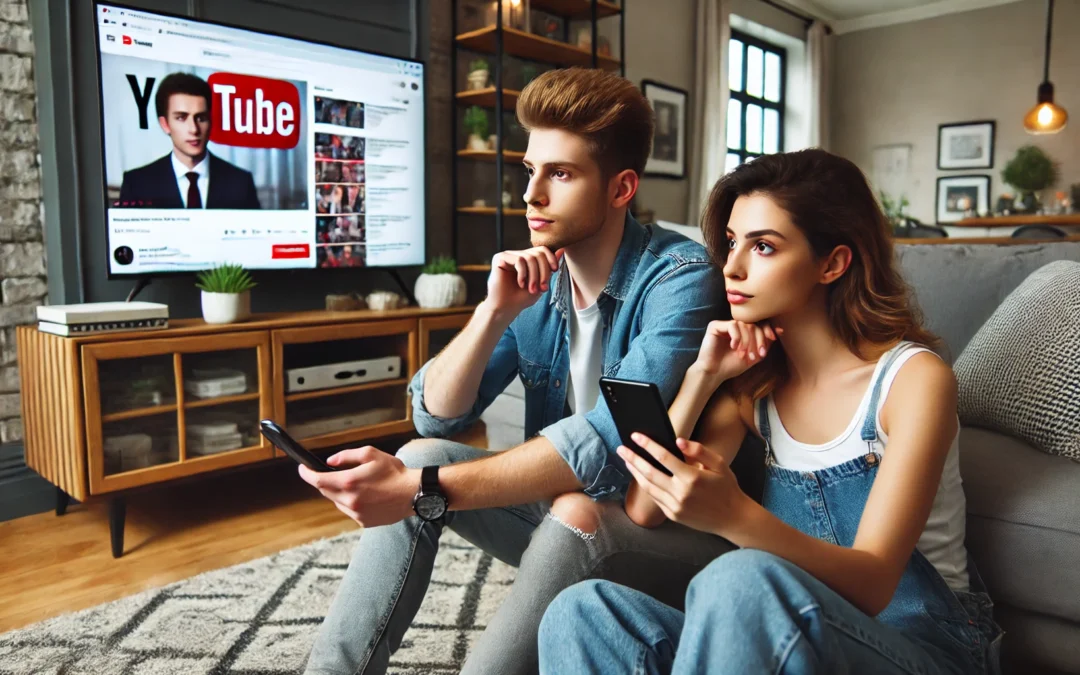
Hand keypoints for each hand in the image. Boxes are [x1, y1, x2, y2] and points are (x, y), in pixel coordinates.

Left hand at [298, 446, 419, 526]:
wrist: (413, 493)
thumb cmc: (394, 471)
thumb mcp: (371, 454)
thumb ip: (347, 456)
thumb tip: (329, 462)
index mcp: (349, 482)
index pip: (318, 480)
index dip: (306, 474)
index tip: (302, 469)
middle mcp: (350, 500)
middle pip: (325, 491)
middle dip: (326, 481)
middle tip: (336, 473)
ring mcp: (356, 513)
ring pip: (337, 502)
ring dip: (339, 492)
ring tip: (358, 485)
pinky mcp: (363, 522)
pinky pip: (349, 510)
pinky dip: (351, 502)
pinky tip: (367, 496)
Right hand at [486, 247, 562, 315]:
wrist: (505, 308)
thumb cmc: (522, 298)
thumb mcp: (541, 283)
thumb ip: (549, 268)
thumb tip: (562, 250)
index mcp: (527, 259)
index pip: (542, 250)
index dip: (551, 258)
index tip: (555, 271)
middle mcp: (517, 255)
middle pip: (538, 253)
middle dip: (544, 271)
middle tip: (543, 288)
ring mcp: (508, 256)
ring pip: (529, 257)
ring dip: (534, 276)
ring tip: (532, 290)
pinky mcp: (500, 258)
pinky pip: (518, 260)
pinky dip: (523, 274)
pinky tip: (521, 284)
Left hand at [617, 433, 749, 537]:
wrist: (733, 519)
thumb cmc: (727, 488)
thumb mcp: (720, 465)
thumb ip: (699, 450)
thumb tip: (678, 441)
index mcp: (692, 477)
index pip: (664, 457)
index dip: (647, 445)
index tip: (635, 436)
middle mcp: (681, 493)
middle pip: (649, 472)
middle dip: (633, 459)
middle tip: (621, 448)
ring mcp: (675, 506)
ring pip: (648, 487)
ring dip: (635, 473)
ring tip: (626, 460)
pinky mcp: (673, 515)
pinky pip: (655, 498)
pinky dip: (645, 486)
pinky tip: (640, 477)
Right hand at [694, 320, 781, 381]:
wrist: (714, 374)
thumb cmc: (731, 366)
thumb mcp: (754, 356)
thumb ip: (765, 344)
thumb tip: (780, 330)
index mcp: (742, 331)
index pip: (758, 324)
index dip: (767, 329)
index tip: (773, 338)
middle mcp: (734, 326)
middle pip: (753, 324)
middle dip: (758, 340)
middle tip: (758, 355)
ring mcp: (724, 325)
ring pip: (744, 325)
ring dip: (747, 341)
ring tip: (743, 355)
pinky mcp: (715, 326)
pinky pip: (732, 325)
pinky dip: (737, 337)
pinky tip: (733, 347)